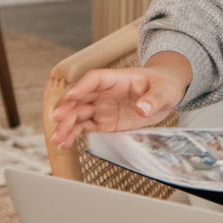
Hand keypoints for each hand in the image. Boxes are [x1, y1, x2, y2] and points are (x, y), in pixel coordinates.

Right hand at [48, 53, 191, 146]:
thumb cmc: (163, 84)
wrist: (165, 93)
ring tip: (58, 139)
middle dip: (66, 107)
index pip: (94, 79)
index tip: (72, 96)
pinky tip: (65, 143)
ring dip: (66, 125)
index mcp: (115, 79)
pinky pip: (84, 127)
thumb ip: (153, 98)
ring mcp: (101, 107)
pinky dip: (73, 134)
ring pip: (77, 114)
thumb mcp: (164, 90)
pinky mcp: (103, 121)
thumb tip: (142, 108)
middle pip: (79, 97)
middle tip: (58, 118)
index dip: (82, 86)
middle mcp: (103, 92)